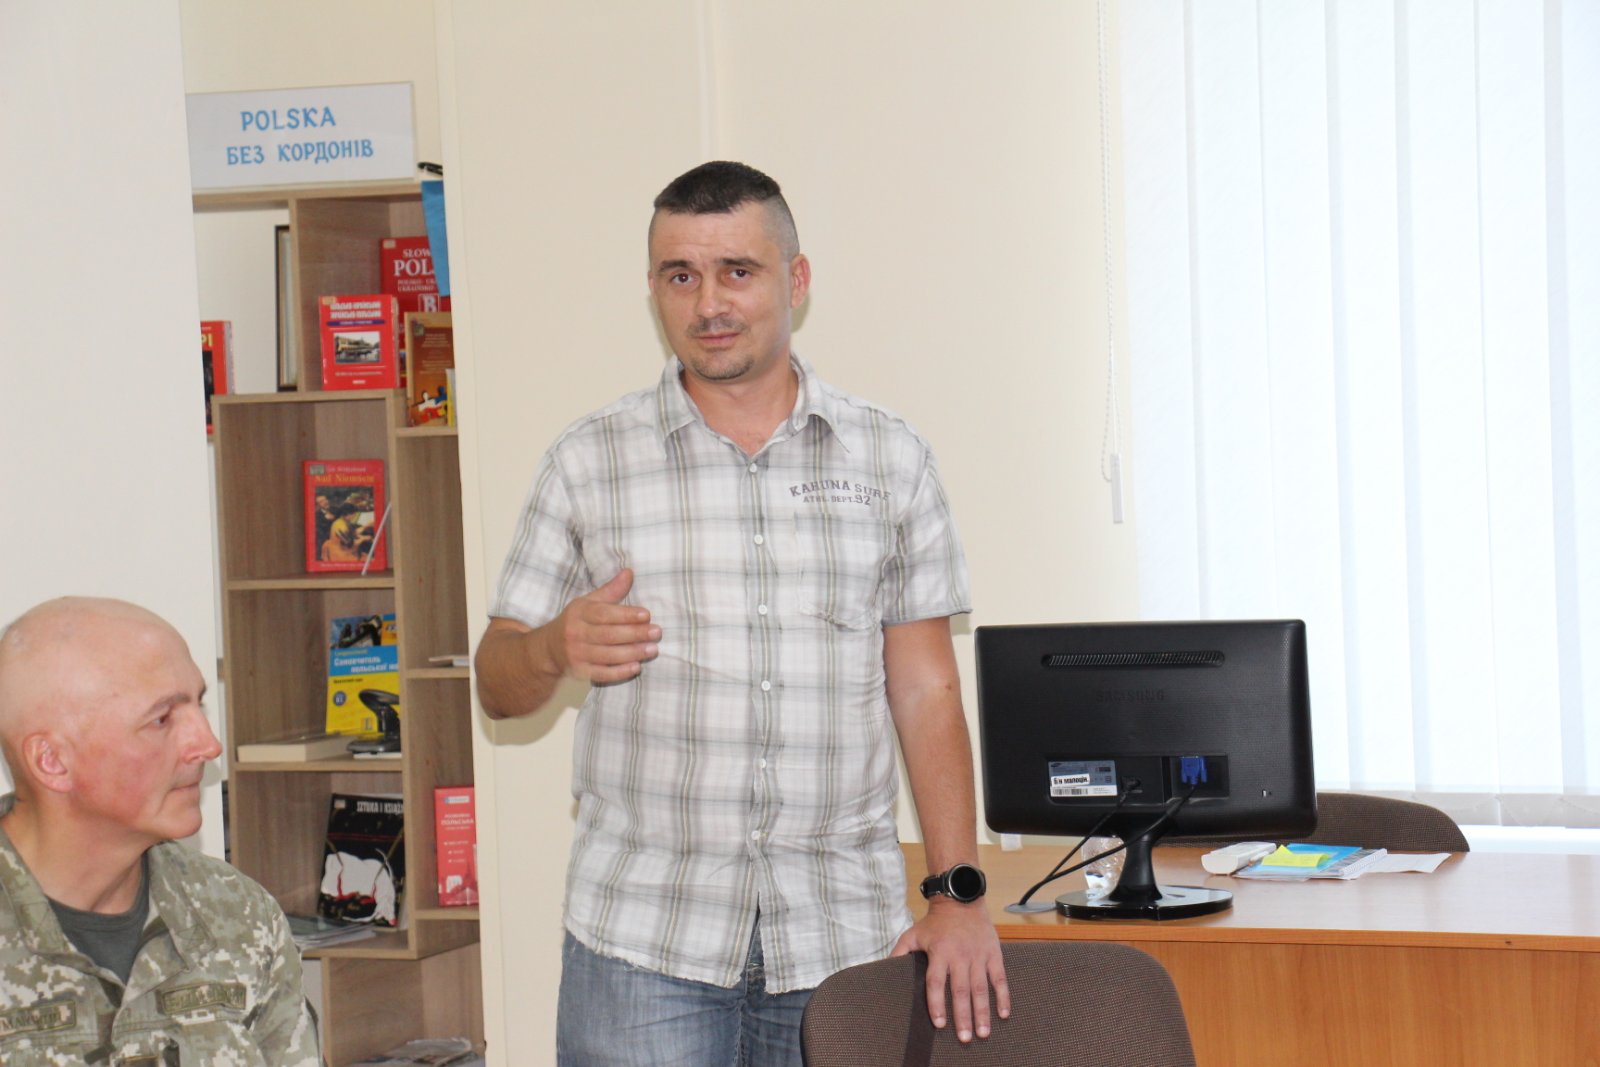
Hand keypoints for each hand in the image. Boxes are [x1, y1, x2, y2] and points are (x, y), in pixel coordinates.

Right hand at [550, 568, 660, 683]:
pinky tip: (636, 667)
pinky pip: (602, 674)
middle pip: (608, 635)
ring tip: (653, 649)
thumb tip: (629, 572)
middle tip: (656, 632)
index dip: (626, 615)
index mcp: (579, 613)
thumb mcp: (588, 602)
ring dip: (632, 653)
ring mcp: (577, 655)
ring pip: (607, 655)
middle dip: (635, 634)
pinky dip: (620, 672)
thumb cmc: (576, 621)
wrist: (549, 649)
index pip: (604, 614)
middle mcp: (576, 634)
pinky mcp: (580, 672)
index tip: (647, 615)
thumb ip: (610, 590)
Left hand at [891, 898, 1009, 1041]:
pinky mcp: (993, 953)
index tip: (939, 1024)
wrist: (960, 899)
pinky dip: (1003, 996)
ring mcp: (978, 955)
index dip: (937, 1004)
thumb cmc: (935, 922)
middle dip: (963, 1016)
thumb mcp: (913, 933)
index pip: (936, 982)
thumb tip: (885, 969)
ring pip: (981, 988)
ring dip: (982, 1012)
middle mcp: (960, 956)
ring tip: (982, 1032)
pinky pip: (999, 978)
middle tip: (964, 1038)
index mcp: (939, 953)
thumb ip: (899, 952)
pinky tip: (1003, 1014)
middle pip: (961, 990)